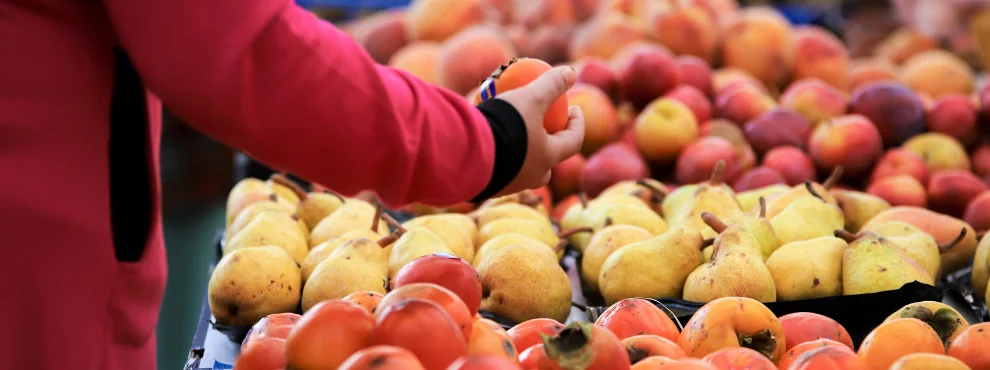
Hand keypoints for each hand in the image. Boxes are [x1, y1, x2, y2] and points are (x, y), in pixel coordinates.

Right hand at [493, 66, 584, 195]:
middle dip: (551, 147)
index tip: (573, 109)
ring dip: (523, 154)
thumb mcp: (530, 98)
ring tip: (515, 135)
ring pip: (521, 170)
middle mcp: (531, 177)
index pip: (573, 142)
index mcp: (547, 158)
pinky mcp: (486, 185)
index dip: (578, 125)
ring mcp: (508, 184)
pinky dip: (497, 157)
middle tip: (547, 128)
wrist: (466, 153)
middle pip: (549, 164)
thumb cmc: (505, 125)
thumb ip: (551, 85)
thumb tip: (572, 71)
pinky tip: (487, 141)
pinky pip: (496, 171)